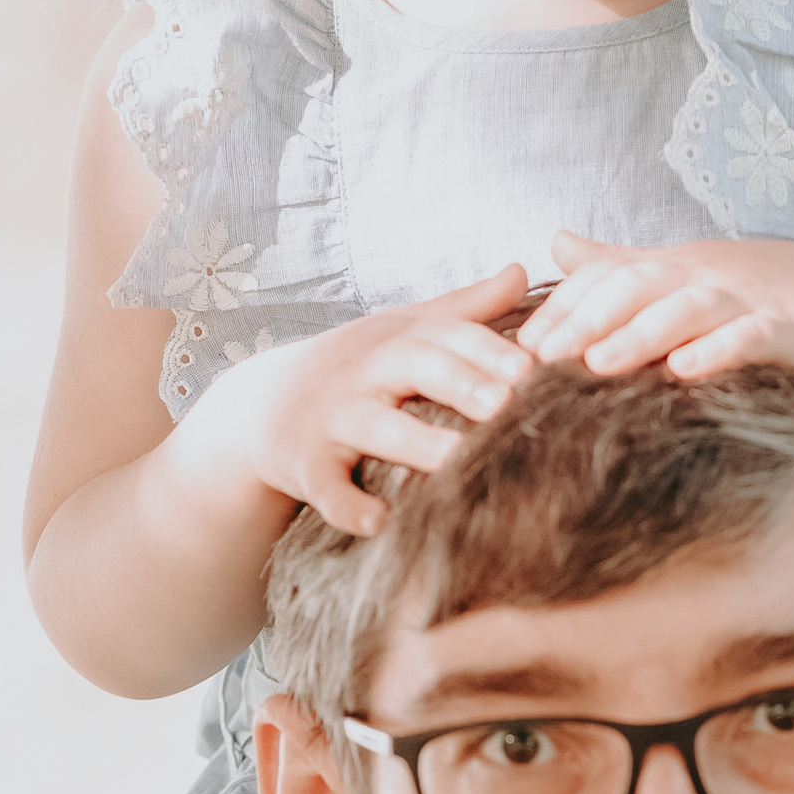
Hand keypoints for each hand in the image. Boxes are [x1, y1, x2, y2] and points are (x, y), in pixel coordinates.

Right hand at [196, 268, 535, 533]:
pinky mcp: (308, 466)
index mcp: (397, 341)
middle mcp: (366, 374)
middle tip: (503, 402)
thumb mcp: (403, 329)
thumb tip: (522, 272)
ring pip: (375, 427)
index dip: (486, 348)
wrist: (263, 404)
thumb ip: (464, 308)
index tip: (530, 366)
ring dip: (414, 442)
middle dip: (457, 381)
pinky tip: (378, 522)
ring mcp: (334, 419)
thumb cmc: (357, 367)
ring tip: (454, 458)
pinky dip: (348, 505)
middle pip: (413, 367)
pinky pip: (327, 487)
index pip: (445, 335)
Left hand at [523, 231, 793, 385]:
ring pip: (682, 311)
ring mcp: (741, 300)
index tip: (518, 347)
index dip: (560, 309)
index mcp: (668, 268)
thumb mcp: (679, 272)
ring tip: (596, 364)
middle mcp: (698, 277)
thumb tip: (554, 243)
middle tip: (539, 360)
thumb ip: (616, 263)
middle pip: (632, 291)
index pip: (603, 280)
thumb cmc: (752, 291)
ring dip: (638, 335)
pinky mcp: (783, 328)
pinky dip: (717, 352)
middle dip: (584, 323)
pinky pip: (747, 338)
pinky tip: (687, 371)